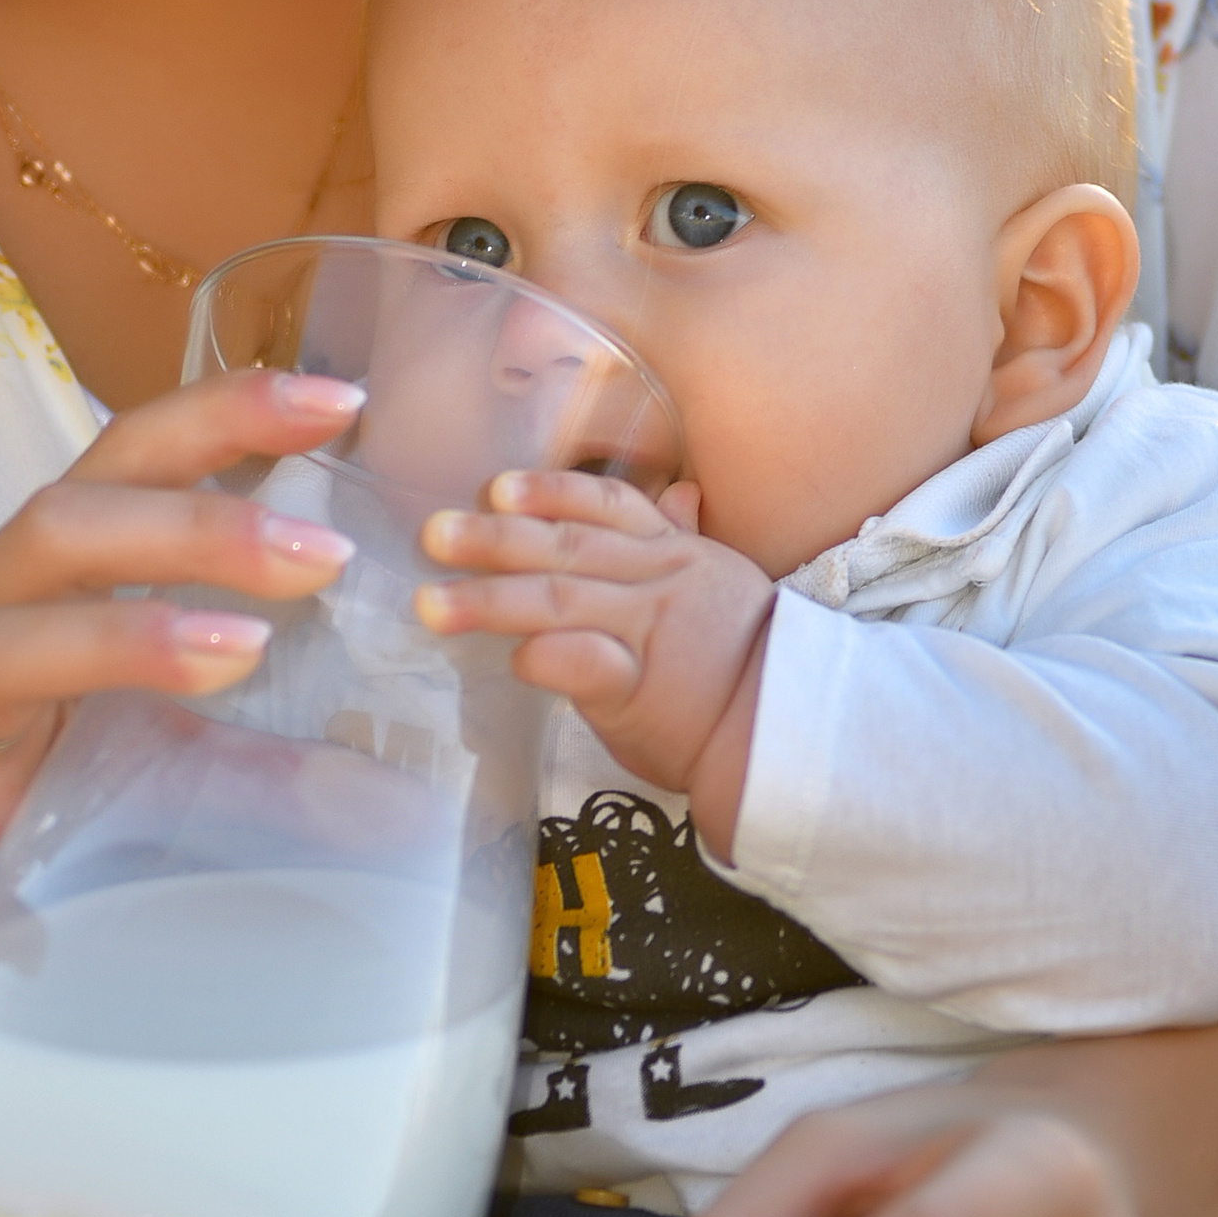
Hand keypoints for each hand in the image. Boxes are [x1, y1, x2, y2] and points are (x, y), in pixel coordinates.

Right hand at [0, 368, 362, 982]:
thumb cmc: (2, 788)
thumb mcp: (120, 723)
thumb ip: (209, 688)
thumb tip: (358, 706)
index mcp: (45, 578)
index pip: (129, 464)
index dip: (224, 417)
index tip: (342, 399)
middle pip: (69, 521)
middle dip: (199, 522)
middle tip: (328, 557)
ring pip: (8, 638)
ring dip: (128, 634)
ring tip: (244, 649)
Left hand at [415, 469, 774, 847]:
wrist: (786, 730)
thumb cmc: (747, 663)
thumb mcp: (722, 583)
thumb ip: (684, 539)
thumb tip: (679, 491)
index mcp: (672, 554)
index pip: (605, 505)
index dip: (549, 491)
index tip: (497, 486)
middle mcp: (656, 582)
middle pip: (564, 547)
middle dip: (493, 539)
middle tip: (433, 535)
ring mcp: (648, 632)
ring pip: (559, 600)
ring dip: (489, 600)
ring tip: (431, 605)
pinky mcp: (640, 690)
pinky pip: (585, 663)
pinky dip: (547, 656)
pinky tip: (512, 660)